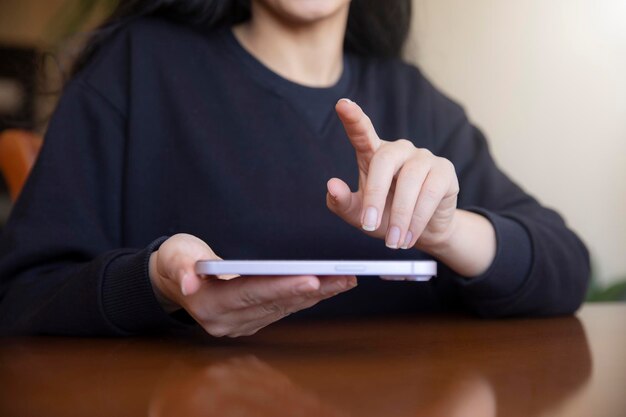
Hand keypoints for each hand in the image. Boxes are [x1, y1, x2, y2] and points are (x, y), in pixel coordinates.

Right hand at [149, 234, 356, 336]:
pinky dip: (306, 298)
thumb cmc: (177, 260)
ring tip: (344, 280)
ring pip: (284, 308)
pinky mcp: (251, 320)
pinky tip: (327, 287)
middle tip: (343, 278)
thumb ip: (181, 267)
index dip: (282, 287)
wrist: (174, 281)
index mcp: (209, 305)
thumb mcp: (174, 255)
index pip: (252, 294)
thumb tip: (189, 284)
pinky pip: (283, 309)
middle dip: (311, 290)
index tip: (312, 278)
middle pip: (275, 303)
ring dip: (316, 295)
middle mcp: (227, 321)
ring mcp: (240, 324)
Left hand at [328, 98, 459, 251]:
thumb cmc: (385, 217)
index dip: (353, 118)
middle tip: (368, 225)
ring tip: (393, 241)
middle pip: (384, 160)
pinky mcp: (444, 170)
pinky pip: (430, 193)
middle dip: (374, 195)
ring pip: (410, 181)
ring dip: (400, 215)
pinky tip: (409, 236)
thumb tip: (332, 186)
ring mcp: (422, 157)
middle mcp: (398, 150)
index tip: (342, 105)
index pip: (361, 132)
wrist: (421, 233)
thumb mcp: (359, 216)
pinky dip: (418, 219)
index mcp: (372, 154)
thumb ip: (343, 203)